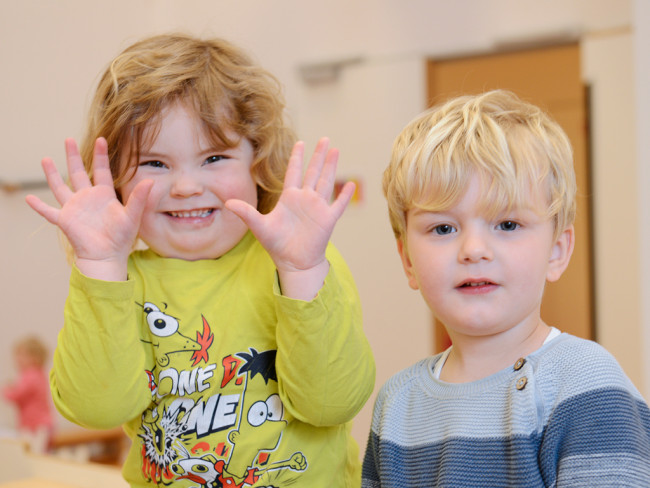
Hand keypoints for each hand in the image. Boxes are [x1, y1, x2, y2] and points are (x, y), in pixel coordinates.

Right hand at [25, 138, 151, 279]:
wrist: (108, 257)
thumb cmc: (122, 238)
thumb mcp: (132, 216)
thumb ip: (139, 199)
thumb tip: (150, 181)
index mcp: (104, 195)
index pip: (101, 171)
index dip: (100, 156)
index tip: (101, 139)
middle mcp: (88, 198)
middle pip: (77, 173)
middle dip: (72, 157)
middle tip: (68, 139)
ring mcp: (75, 208)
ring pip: (60, 187)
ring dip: (52, 174)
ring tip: (45, 159)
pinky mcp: (65, 221)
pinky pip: (49, 212)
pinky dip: (39, 206)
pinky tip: (28, 199)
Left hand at [225, 138, 354, 299]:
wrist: (293, 263)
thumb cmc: (277, 245)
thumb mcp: (259, 227)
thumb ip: (246, 213)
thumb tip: (227, 203)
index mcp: (290, 198)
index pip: (294, 172)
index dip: (297, 157)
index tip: (300, 142)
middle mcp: (305, 199)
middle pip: (313, 172)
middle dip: (318, 155)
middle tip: (325, 138)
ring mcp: (318, 208)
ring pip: (326, 182)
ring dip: (331, 167)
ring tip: (336, 150)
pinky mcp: (327, 219)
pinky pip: (338, 205)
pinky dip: (345, 195)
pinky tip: (350, 184)